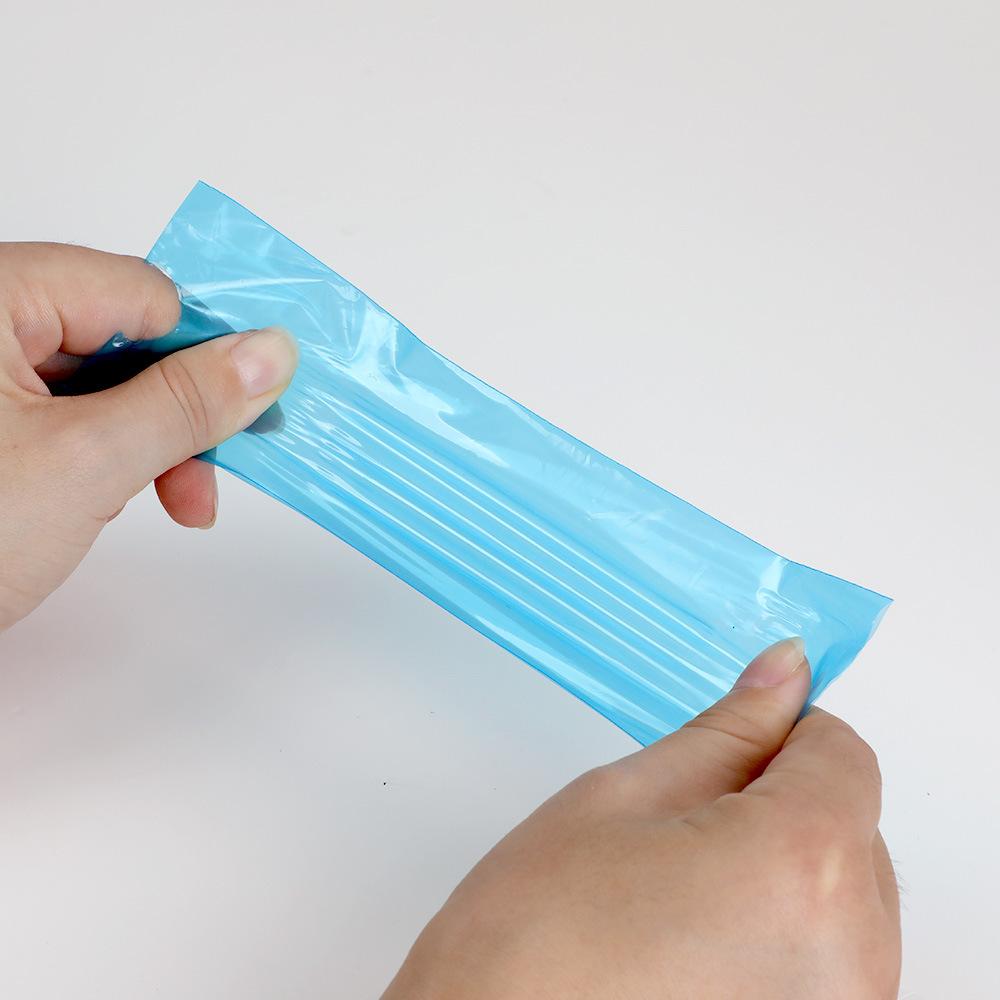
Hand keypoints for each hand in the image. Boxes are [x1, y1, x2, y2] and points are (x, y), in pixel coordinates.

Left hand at [0, 243, 296, 630]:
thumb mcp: (84, 465)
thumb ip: (186, 403)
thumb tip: (270, 356)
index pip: (141, 294)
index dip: (207, 351)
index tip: (254, 405)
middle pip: (125, 339)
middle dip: (179, 412)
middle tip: (211, 473)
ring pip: (103, 383)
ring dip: (150, 442)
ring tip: (171, 501)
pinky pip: (69, 416)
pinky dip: (109, 456)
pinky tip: (116, 497)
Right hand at [384, 638, 900, 999]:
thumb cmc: (533, 944)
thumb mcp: (622, 798)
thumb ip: (723, 734)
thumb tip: (781, 675)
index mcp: (801, 866)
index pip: (843, 755)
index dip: (784, 734)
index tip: (741, 739)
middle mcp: (851, 954)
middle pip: (852, 827)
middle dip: (781, 805)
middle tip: (686, 823)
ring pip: (845, 898)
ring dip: (783, 874)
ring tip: (682, 896)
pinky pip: (832, 963)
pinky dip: (784, 937)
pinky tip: (699, 946)